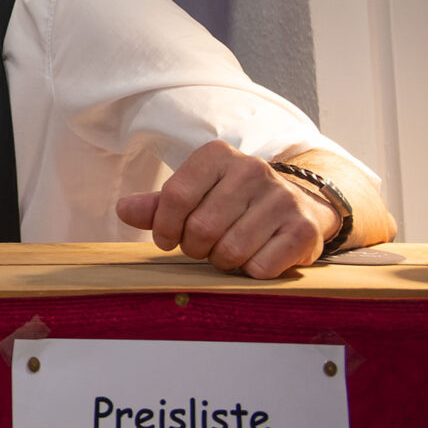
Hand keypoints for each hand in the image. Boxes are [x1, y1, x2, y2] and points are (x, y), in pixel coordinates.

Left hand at [116, 141, 336, 278]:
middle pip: (201, 228)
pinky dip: (250, 271)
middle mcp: (253, 169)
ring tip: (229, 250)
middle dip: (195, 248)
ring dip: (222, 261)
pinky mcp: (303, 229)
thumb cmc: (233, 204)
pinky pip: (259, 267)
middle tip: (204, 246)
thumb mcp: (194, 196)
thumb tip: (123, 210)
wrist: (299, 207)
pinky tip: (257, 257)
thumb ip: (158, 205)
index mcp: (218, 156)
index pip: (176, 196)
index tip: (167, 240)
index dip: (165, 227)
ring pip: (229, 250)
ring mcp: (282, 199)